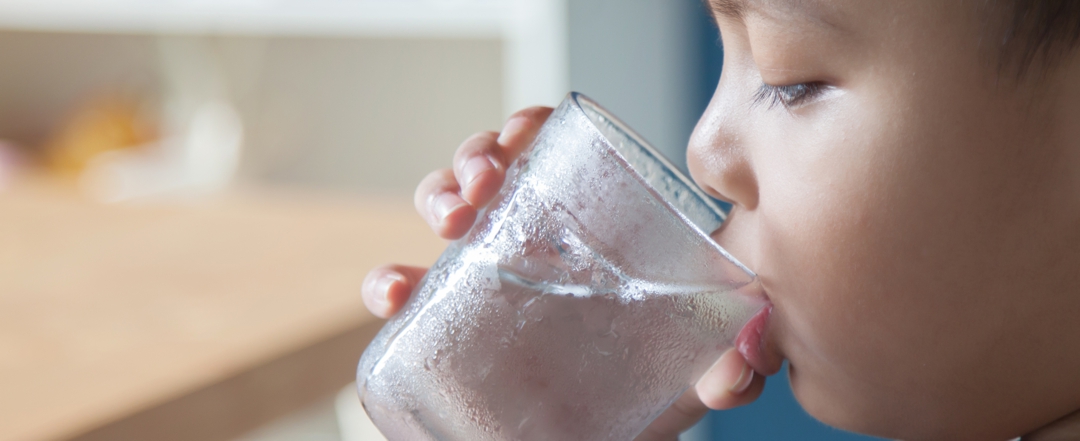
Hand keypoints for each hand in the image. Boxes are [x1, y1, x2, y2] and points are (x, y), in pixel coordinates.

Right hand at [361, 107, 765, 439]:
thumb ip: (729, 369)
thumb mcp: (690, 376)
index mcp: (582, 231)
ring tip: (453, 220)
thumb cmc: (646, 394)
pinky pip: (406, 290)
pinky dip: (387, 281)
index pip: (547, 154)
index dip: (525, 128)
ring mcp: (485, 281)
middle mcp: (528, 244)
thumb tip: (747, 360)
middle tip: (487, 183)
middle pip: (488, 170)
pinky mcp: (448, 326)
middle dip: (476, 156)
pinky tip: (396, 291)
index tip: (525, 134)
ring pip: (444, 212)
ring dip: (437, 195)